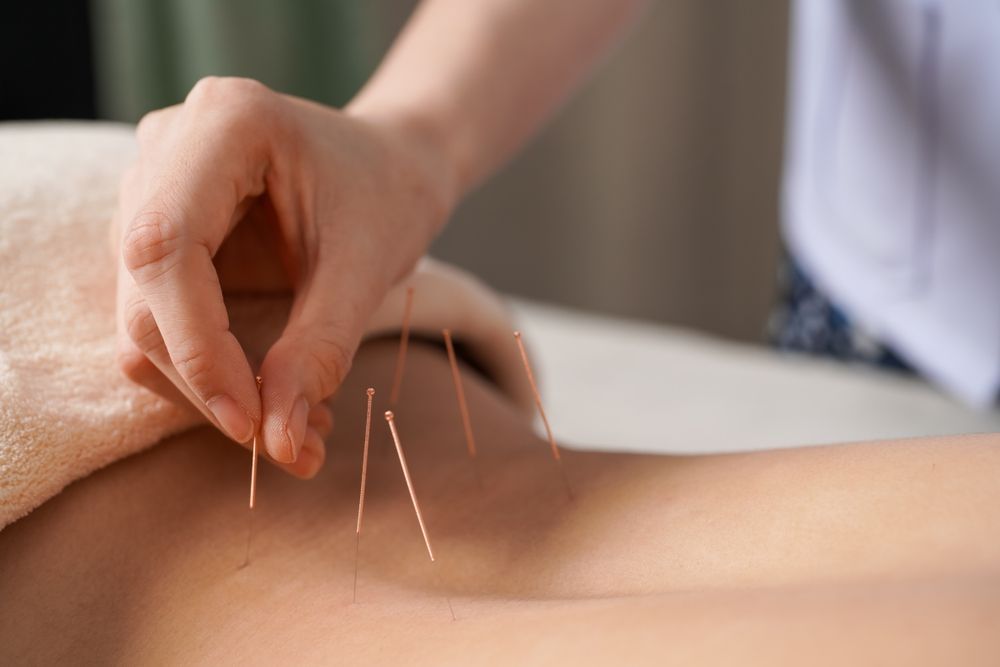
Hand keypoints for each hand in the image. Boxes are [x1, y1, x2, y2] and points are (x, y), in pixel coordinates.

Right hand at [113, 77, 454, 475]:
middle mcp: (168, 147)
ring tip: (299, 427)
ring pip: (142, 318)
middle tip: (292, 444)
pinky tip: (275, 395)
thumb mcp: (368, 270)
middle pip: (145, 293)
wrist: (392, 166)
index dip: (198, 348)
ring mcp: (153, 189)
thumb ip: (320, 352)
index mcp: (224, 124)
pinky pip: (157, 319)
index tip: (249, 423)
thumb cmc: (390, 197)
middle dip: (210, 384)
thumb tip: (274, 446)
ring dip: (209, 389)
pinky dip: (209, 371)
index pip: (166, 248)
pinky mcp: (159, 234)